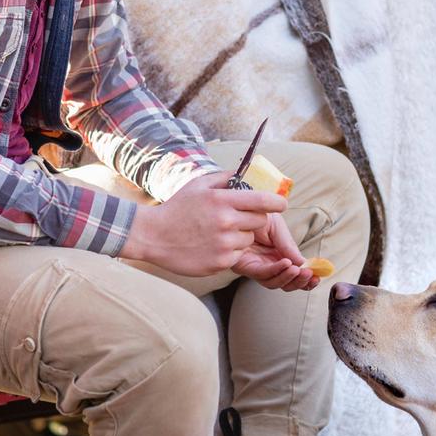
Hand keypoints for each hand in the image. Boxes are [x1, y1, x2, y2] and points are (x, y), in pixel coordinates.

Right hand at [119, 171, 286, 276]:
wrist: (153, 236)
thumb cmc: (177, 208)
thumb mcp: (198, 185)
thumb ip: (224, 178)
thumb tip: (247, 172)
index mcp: (221, 200)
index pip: (262, 201)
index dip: (277, 202)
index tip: (282, 204)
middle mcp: (226, 222)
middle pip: (260, 222)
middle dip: (254, 219)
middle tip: (237, 219)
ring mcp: (224, 244)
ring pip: (249, 239)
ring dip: (241, 236)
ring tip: (219, 233)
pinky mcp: (220, 262)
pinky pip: (238, 255)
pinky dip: (230, 251)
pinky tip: (212, 245)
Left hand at [232, 212, 318, 291]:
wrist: (240, 204)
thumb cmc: (257, 213)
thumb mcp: (278, 228)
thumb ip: (288, 246)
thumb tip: (303, 264)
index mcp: (278, 255)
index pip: (293, 274)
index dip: (306, 279)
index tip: (319, 277)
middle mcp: (267, 264)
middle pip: (284, 283)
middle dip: (299, 282)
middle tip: (310, 275)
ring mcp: (256, 266)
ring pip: (273, 283)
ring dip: (288, 278)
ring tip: (299, 269)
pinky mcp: (243, 266)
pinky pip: (262, 273)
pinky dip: (276, 270)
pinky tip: (286, 263)